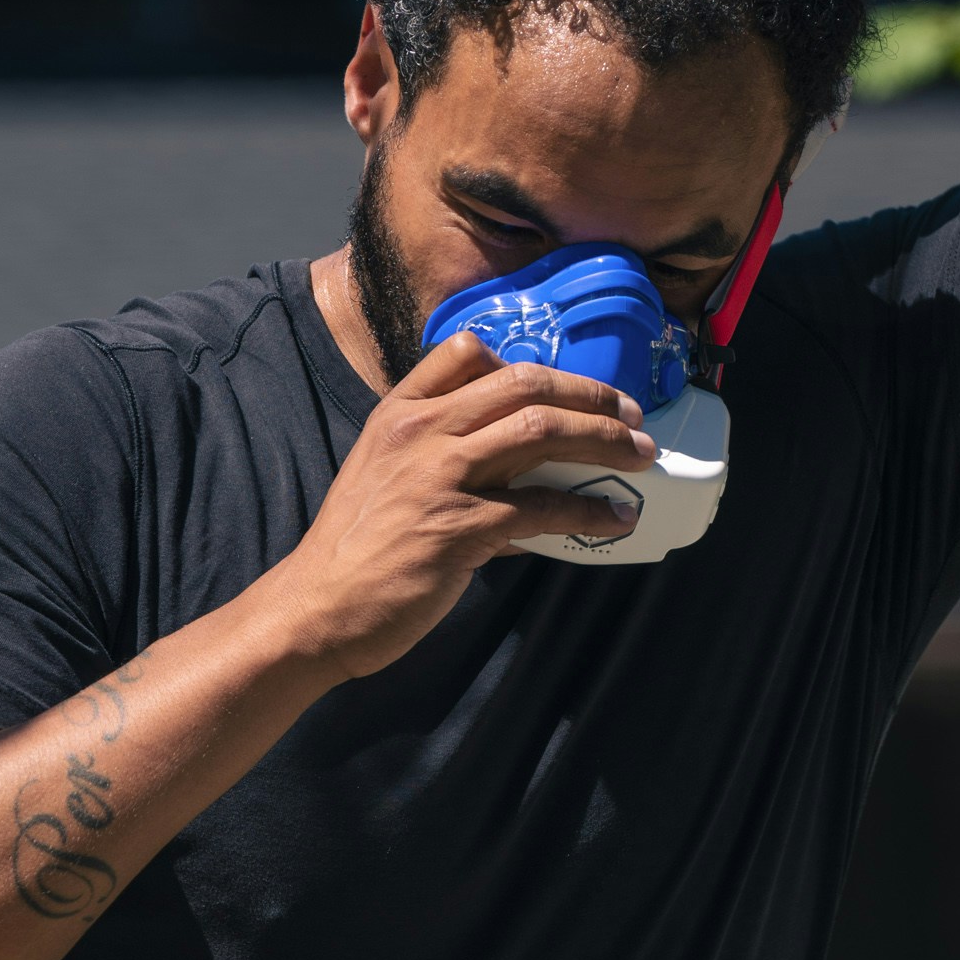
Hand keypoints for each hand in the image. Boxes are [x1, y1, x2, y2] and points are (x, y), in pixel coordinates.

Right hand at [268, 336, 656, 680]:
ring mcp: (440, 476)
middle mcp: (422, 431)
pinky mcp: (459, 527)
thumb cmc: (355, 552)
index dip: (529, 362)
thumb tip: (521, 486)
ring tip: (641, 455)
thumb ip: (445, 465)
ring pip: (539, 430)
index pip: (467, 352)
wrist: (318, 607)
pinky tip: (617, 518)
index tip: (570, 385)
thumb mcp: (387, 480)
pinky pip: (540, 507)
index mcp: (401, 412)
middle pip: (523, 383)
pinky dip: (588, 510)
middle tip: (631, 415)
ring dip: (602, 439)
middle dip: (589, 394)